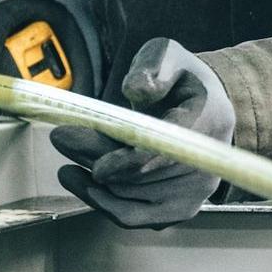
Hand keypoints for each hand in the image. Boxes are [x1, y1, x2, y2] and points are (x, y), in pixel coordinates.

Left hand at [51, 38, 235, 228]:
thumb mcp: (167, 56)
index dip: (130, 162)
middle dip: (97, 159)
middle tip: (62, 139)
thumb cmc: (180, 79)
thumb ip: (153, 66)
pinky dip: (104, 203)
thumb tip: (136, 89)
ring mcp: (196, 191)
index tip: (96, 166)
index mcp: (209, 119)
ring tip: (67, 162)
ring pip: (133, 197)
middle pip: (143, 175)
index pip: (168, 151)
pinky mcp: (180, 208)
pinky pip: (136, 216)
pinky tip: (82, 184)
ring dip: (94, 182)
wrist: (205, 106)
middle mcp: (209, 163)